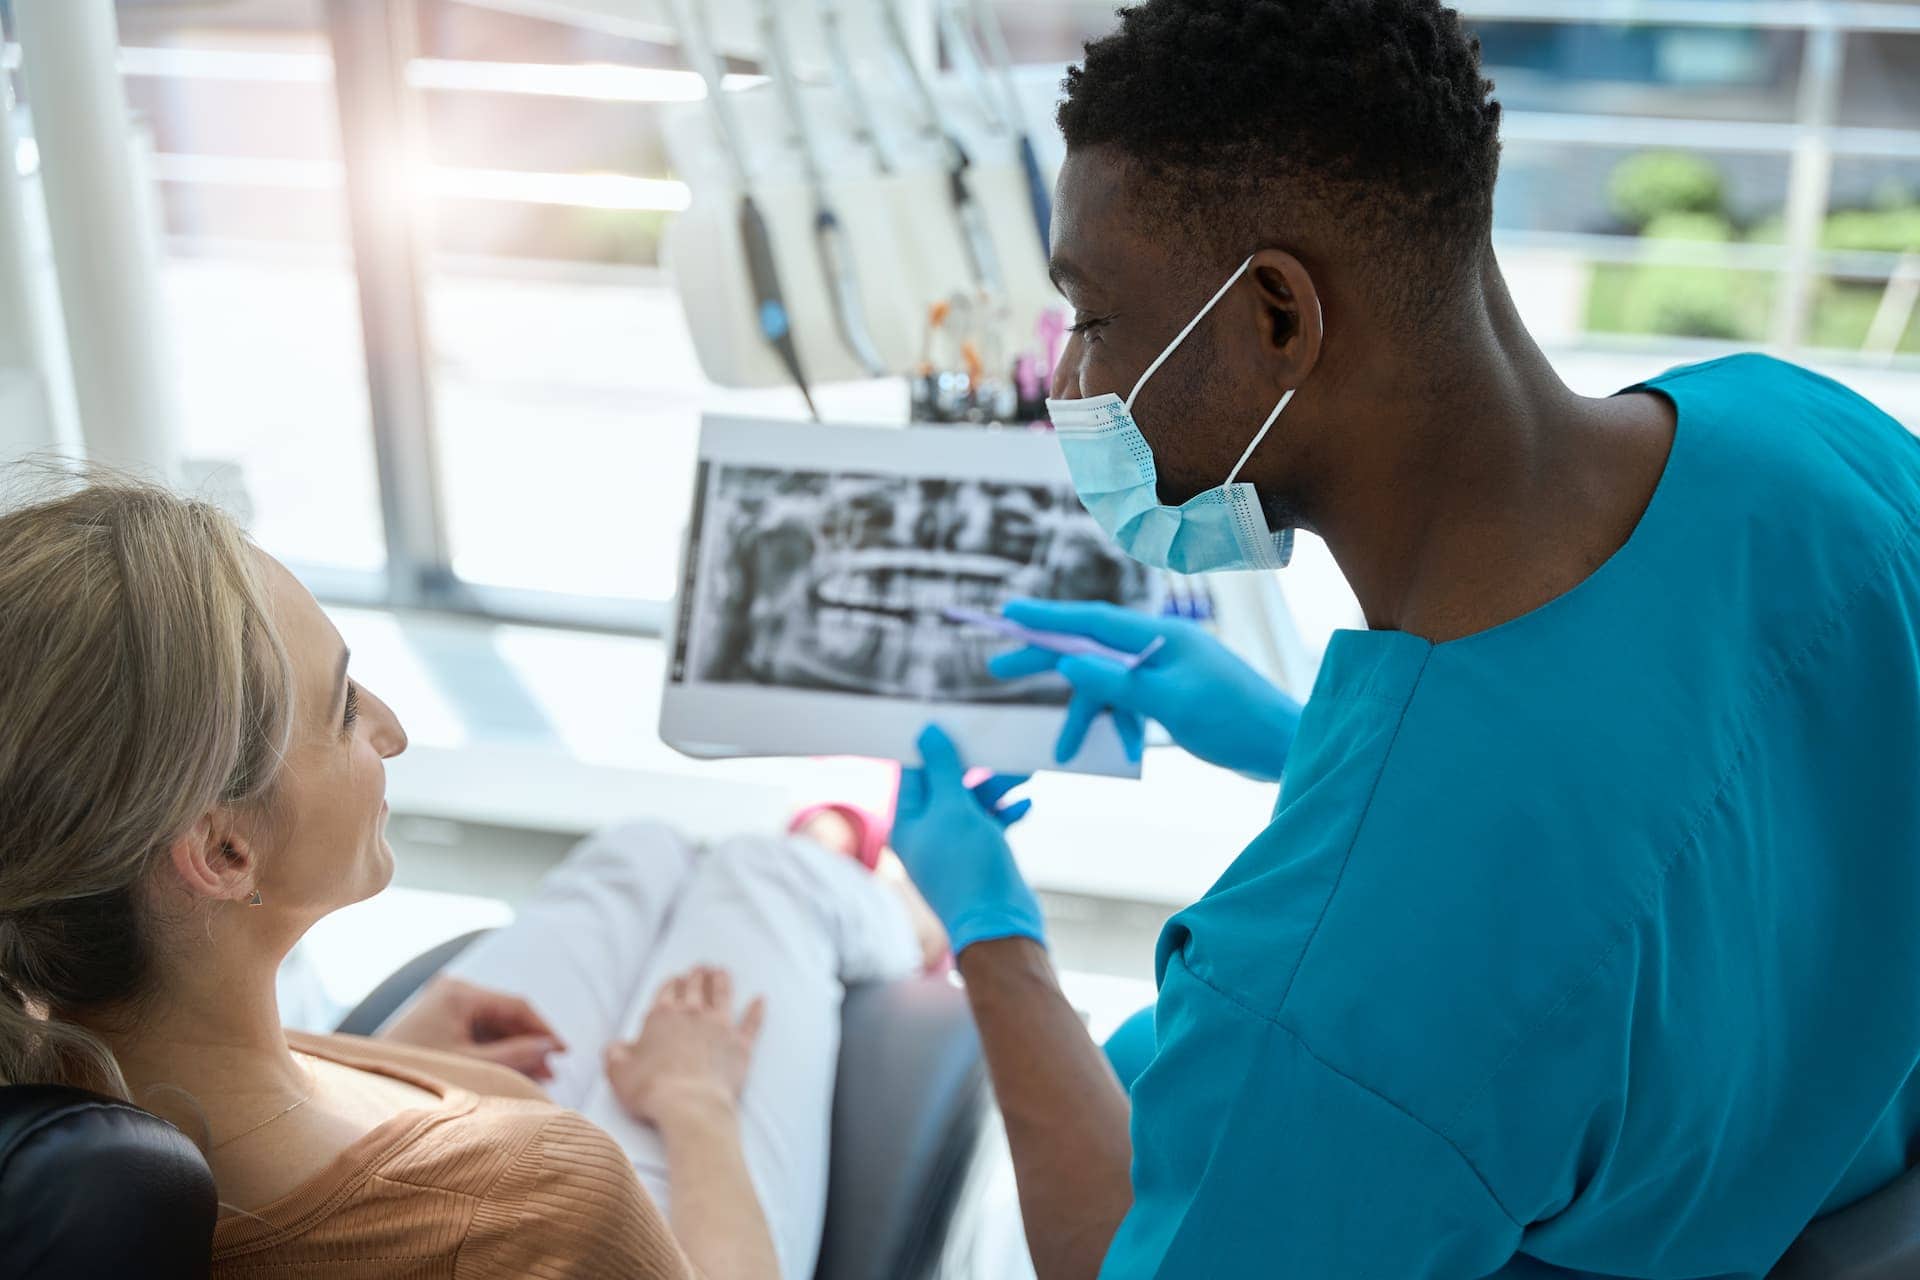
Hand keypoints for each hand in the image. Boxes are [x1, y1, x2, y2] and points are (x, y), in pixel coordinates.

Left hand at [377, 975, 565, 1080]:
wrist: (364, 1091)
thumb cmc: (418, 1075)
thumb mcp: (473, 1065)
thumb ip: (516, 1054)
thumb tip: (552, 1048)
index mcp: (460, 993)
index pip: (516, 1006)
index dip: (544, 1029)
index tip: (565, 1052)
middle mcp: (451, 992)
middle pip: (504, 1015)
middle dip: (530, 1043)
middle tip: (552, 1073)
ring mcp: (442, 1007)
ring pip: (492, 1027)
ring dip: (514, 1050)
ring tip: (536, 1077)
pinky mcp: (435, 1024)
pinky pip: (475, 1034)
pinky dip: (494, 1052)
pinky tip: (510, 1072)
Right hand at [604, 966, 765, 1130]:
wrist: (690, 1105)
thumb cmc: (651, 1090)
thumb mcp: (618, 1073)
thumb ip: (614, 1054)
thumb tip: (615, 1046)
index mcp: (661, 1017)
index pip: (668, 990)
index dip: (672, 982)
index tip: (677, 977)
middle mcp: (691, 1014)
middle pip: (696, 987)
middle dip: (697, 975)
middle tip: (702, 966)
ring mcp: (719, 1026)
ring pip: (722, 995)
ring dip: (722, 981)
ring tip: (722, 972)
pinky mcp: (740, 1044)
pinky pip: (751, 1022)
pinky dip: (756, 1010)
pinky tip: (761, 999)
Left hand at [890, 725, 1043, 954]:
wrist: (1000, 925)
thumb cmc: (969, 868)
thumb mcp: (954, 809)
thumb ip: (941, 769)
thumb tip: (926, 732)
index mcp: (908, 823)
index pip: (916, 773)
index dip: (936, 751)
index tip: (959, 731)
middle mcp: (926, 834)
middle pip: (947, 786)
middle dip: (975, 769)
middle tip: (999, 753)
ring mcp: (953, 847)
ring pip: (972, 803)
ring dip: (995, 788)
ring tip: (1020, 777)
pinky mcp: (979, 857)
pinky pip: (990, 823)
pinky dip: (1005, 811)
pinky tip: (1025, 805)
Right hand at [989, 599, 1301, 781]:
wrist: (1284, 746)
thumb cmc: (1234, 722)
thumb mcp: (1169, 703)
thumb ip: (1116, 682)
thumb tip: (1067, 662)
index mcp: (1161, 636)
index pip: (1092, 619)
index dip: (1046, 617)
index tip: (1007, 614)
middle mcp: (1160, 644)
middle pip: (1090, 645)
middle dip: (1047, 660)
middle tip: (998, 668)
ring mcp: (1167, 668)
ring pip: (1108, 682)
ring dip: (1088, 715)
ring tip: (1065, 750)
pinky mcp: (1175, 693)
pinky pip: (1131, 701)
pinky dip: (1121, 725)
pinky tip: (1128, 752)